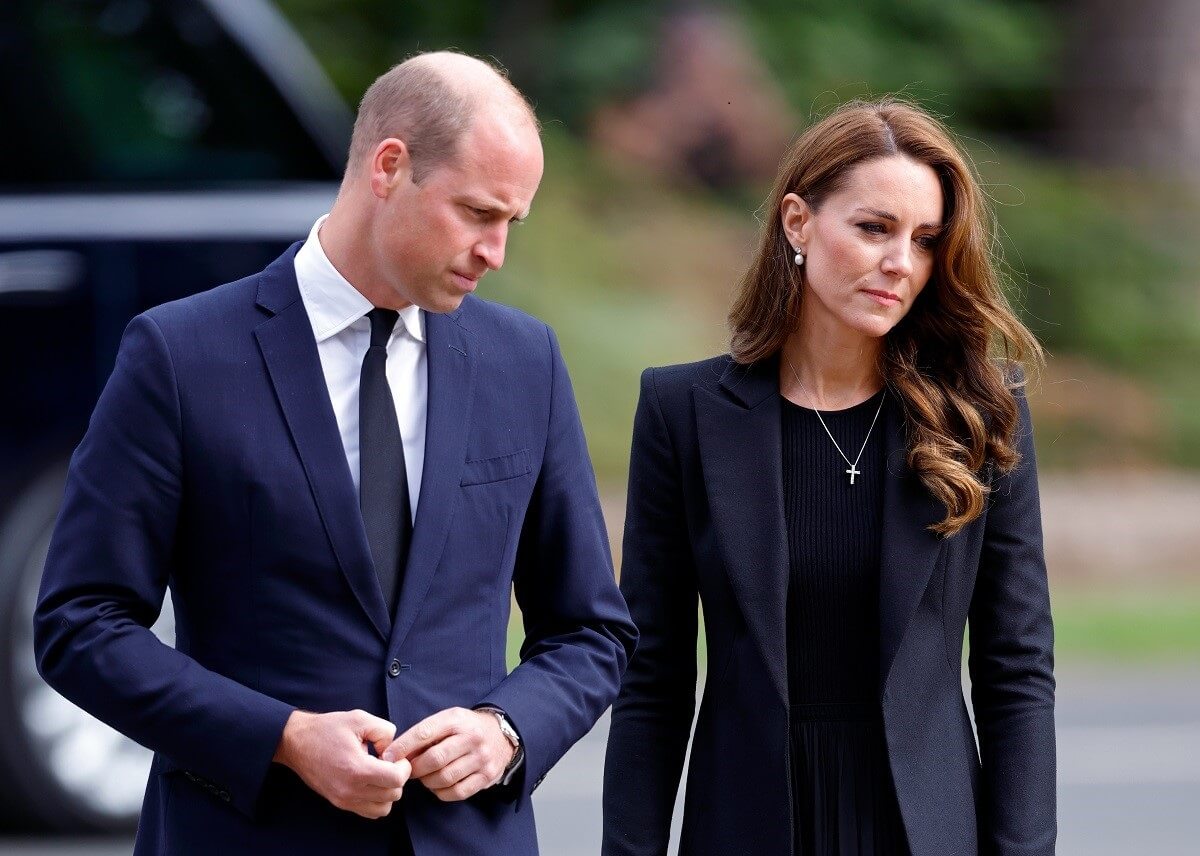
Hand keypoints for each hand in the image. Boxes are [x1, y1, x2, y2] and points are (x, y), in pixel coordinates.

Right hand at [273, 709, 410, 818]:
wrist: (296, 742)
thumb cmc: (327, 729)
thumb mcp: (359, 718)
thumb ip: (384, 731)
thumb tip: (393, 750)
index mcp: (356, 768)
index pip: (396, 780)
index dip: (403, 767)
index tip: (395, 757)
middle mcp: (350, 790)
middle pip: (393, 796)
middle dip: (397, 778)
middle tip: (388, 763)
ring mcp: (344, 800)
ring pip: (383, 809)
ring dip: (387, 792)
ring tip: (379, 773)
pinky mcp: (339, 803)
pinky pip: (368, 812)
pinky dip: (376, 800)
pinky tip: (370, 782)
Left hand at [381, 707, 514, 801]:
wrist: (501, 734)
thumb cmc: (465, 728)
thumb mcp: (448, 720)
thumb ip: (425, 733)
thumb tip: (396, 753)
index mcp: (457, 719)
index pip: (425, 732)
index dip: (403, 746)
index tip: (388, 756)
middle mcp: (471, 737)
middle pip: (434, 759)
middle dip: (415, 768)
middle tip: (408, 771)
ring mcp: (481, 758)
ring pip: (445, 778)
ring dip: (427, 781)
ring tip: (425, 776)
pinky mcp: (487, 776)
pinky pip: (457, 792)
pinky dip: (442, 792)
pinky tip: (438, 786)